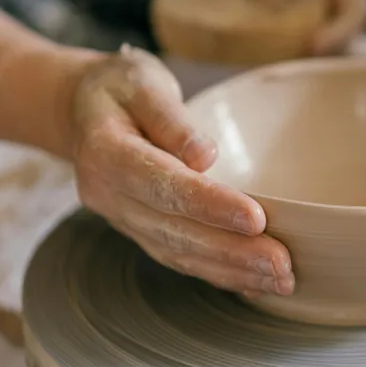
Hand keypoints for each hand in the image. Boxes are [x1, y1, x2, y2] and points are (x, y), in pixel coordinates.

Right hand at [68, 44, 293, 297]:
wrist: (84, 109)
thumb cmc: (121, 88)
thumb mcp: (142, 82)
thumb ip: (170, 117)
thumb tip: (205, 156)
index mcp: (105, 152)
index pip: (162, 184)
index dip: (209, 204)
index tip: (256, 219)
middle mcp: (107, 194)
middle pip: (173, 230)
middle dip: (231, 251)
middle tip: (281, 265)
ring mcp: (120, 218)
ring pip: (177, 252)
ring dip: (230, 270)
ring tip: (279, 279)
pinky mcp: (138, 229)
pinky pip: (177, 257)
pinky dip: (216, 273)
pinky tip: (254, 283)